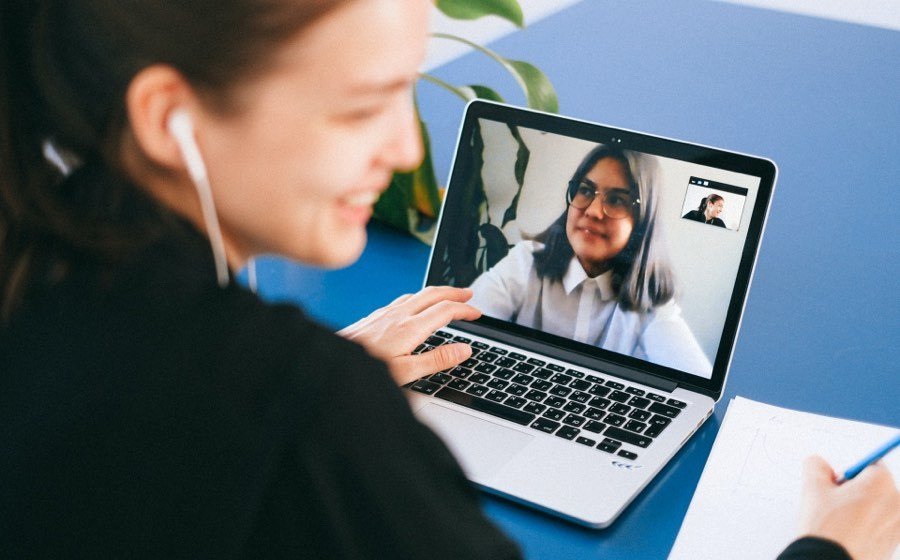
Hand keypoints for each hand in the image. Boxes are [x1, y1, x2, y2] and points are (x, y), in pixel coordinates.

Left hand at [338, 286, 481, 384]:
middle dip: (454, 292)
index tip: (478, 313)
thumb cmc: (366, 369)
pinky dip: (420, 297)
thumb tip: (464, 349)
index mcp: (410, 328)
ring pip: (418, 294)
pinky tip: (416, 304)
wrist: (333, 360)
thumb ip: (437, 360)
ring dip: (438, 293)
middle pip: (433, 294)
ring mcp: (386, 313)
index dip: (465, 309)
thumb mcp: (406, 372)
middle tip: (469, 295)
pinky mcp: (376, 316)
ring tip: (449, 297)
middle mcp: (399, 315)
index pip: (445, 311)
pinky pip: (404, 298)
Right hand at [797, 455, 899, 559]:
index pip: (870, 465)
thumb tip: (820, 465)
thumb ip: (816, 465)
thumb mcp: (811, 487)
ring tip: (839, 524)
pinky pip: (880, 527)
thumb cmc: (826, 528)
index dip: (850, 474)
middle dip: (857, 492)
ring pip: (878, 508)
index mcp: (881, 483)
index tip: (838, 485)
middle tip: (834, 505)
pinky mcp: (894, 544)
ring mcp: (899, 526)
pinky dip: (866, 528)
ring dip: (861, 510)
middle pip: (877, 487)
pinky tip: (848, 537)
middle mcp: (897, 502)